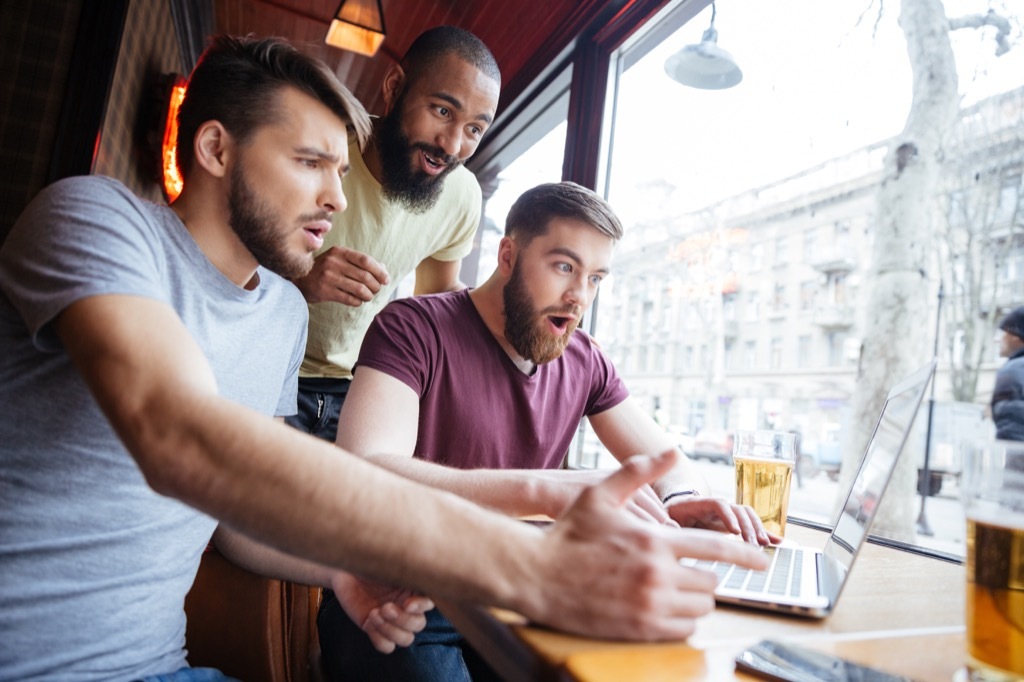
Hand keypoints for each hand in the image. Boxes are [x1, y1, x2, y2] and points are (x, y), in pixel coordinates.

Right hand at [292, 246, 390, 304]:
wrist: (299, 280)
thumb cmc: (325, 270)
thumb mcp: (340, 260)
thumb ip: (361, 263)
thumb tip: (384, 270)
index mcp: (339, 252)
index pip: (366, 260)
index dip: (380, 271)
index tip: (386, 280)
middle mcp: (333, 262)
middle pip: (365, 276)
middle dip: (376, 286)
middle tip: (376, 290)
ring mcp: (328, 277)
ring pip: (359, 289)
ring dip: (369, 295)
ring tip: (368, 296)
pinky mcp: (325, 291)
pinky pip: (350, 299)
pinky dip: (358, 302)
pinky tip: (358, 301)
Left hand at [330, 572, 433, 653]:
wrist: (346, 572)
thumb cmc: (370, 564)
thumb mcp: (389, 563)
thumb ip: (407, 568)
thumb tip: (421, 570)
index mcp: (415, 590)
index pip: (428, 604)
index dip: (421, 607)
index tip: (407, 603)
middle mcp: (408, 608)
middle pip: (418, 625)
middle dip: (402, 620)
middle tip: (384, 607)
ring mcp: (392, 621)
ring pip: (405, 639)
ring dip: (391, 630)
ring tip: (374, 614)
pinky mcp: (376, 630)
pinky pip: (386, 646)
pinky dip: (378, 637)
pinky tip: (369, 621)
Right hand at [521, 450, 768, 640]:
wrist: (535, 574)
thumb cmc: (567, 533)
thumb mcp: (600, 494)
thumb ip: (640, 473)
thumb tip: (672, 450)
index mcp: (655, 541)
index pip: (718, 549)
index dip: (747, 555)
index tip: (763, 559)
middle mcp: (658, 575)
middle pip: (711, 583)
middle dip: (703, 576)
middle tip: (684, 571)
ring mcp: (649, 605)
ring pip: (699, 608)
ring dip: (694, 598)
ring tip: (673, 588)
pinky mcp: (639, 629)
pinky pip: (682, 630)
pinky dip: (681, 620)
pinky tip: (664, 608)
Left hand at [665, 497, 780, 545]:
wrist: (673, 511)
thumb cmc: (667, 518)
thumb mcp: (665, 519)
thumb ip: (669, 524)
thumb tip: (670, 529)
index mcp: (698, 504)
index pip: (718, 504)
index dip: (727, 516)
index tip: (734, 531)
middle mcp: (715, 507)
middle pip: (737, 509)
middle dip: (748, 526)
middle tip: (754, 544)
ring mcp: (725, 514)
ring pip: (747, 516)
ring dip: (757, 529)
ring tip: (764, 545)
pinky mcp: (731, 523)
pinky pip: (750, 525)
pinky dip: (763, 532)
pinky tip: (777, 542)